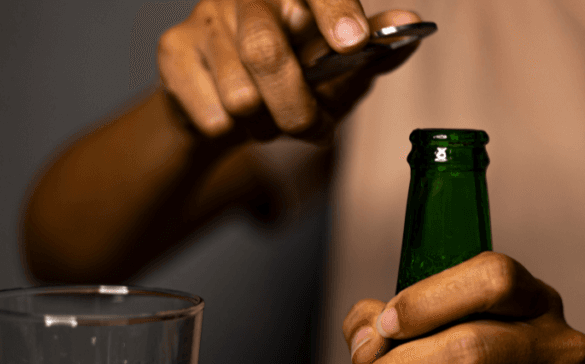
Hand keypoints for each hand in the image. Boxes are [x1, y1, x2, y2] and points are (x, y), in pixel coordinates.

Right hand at [158, 0, 421, 138]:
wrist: (225, 102)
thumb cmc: (293, 75)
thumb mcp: (341, 65)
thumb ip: (376, 48)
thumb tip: (411, 26)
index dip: (335, 12)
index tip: (352, 43)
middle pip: (266, 51)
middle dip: (296, 107)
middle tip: (311, 128)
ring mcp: (205, 18)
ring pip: (239, 94)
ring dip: (266, 125)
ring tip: (270, 120)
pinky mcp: (173, 51)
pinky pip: (211, 114)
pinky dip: (231, 130)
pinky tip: (232, 117)